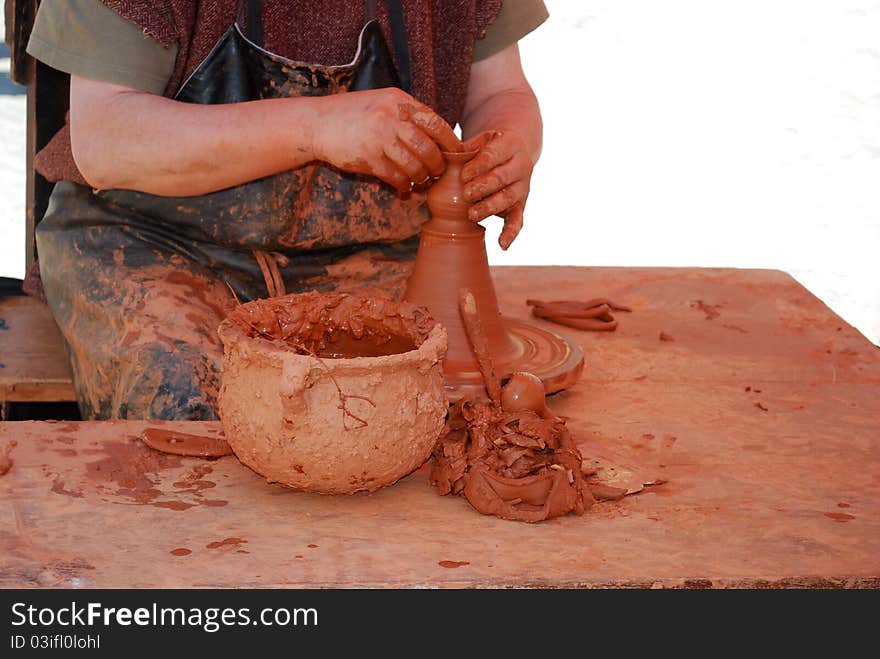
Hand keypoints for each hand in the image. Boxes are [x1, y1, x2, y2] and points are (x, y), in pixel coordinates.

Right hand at [312, 87, 460, 194]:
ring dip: (421, 177)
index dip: (450, 142)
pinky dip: (403, 185)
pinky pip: (396, 177)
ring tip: (420, 180)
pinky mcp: (368, 158)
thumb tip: (439, 136)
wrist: (317, 123)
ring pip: (414, 166)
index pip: (436, 123)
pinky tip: (404, 186)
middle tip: (437, 172)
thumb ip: (408, 115)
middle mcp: (391, 117)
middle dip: (437, 165)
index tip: (457, 154)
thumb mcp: (383, 103)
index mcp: (399, 102)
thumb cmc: (354, 115)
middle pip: (428, 148)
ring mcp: (379, 138)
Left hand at [461, 130, 533, 249]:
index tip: (464, 175)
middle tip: (466, 194)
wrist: (514, 152)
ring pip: (508, 198)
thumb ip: (463, 149)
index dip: (479, 165)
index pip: (495, 154)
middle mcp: (521, 165)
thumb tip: (440, 158)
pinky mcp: (520, 205)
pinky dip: (510, 234)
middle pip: (502, 177)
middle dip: (483, 187)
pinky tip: (502, 245)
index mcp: (510, 144)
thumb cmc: (488, 148)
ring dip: (489, 207)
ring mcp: (522, 187)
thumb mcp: (479, 141)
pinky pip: (518, 221)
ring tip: (472, 214)